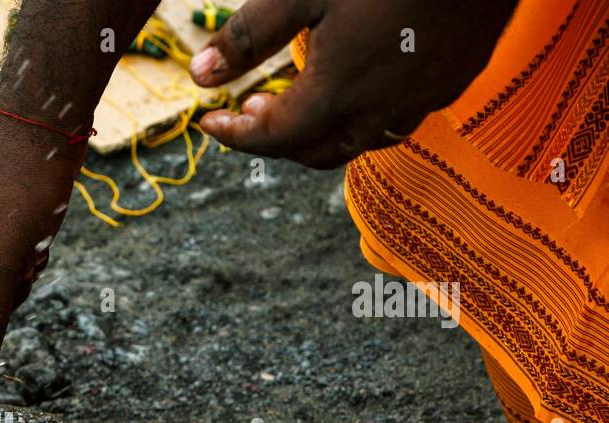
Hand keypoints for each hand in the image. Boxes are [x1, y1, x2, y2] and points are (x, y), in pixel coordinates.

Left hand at [189, 0, 517, 167]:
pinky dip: (368, 113)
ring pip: (363, 140)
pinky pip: (403, 115)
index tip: (209, 123)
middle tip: (252, 111)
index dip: (235, 137)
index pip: (274, 139)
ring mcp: (427, 96)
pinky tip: (363, 78)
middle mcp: (383, 108)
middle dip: (279, 141)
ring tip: (304, 97)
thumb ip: (250, 36)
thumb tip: (200, 76)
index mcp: (340, 92)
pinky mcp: (457, 76)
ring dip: (325, 132)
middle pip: (318, 152)